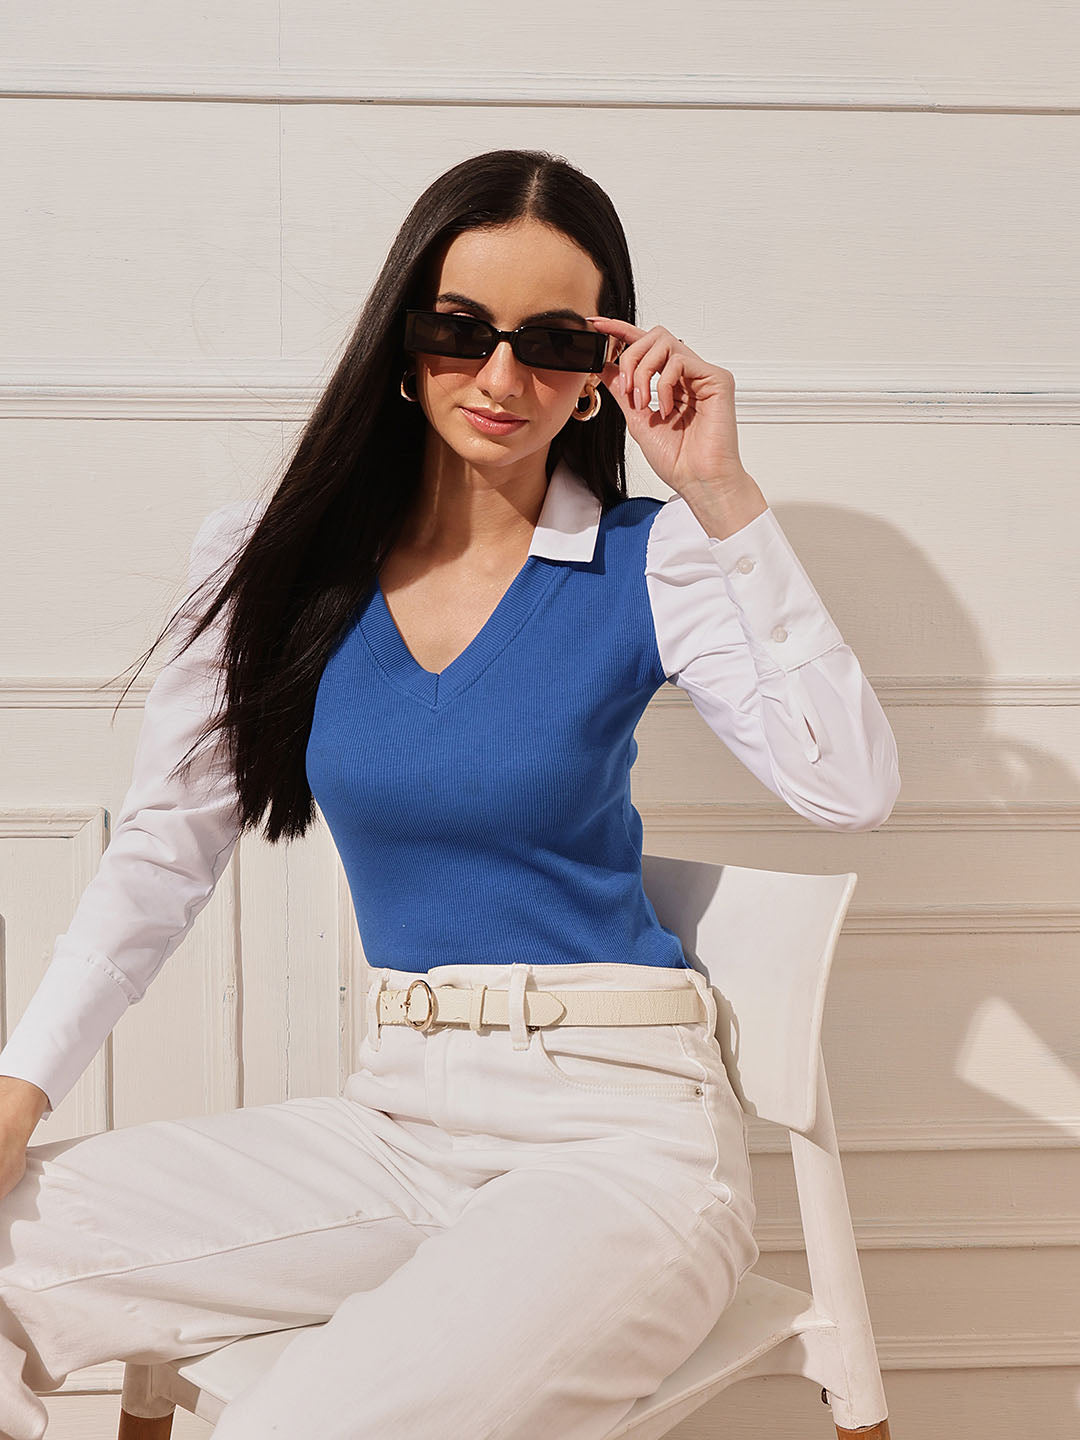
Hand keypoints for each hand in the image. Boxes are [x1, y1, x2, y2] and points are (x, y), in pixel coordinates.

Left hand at [586, 317, 752, 498]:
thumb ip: (623, 391)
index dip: (620, 331)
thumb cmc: (677, 460)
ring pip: (664, 342)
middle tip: (627, 390)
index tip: (596, 326)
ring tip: (643, 403)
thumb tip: (604, 366)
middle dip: (630, 357)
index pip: (646, 346)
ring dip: (643, 371)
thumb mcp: (637, 420)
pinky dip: (663, 384)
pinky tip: (666, 409)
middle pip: (653, 336)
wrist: (698, 481)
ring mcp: (703, 375)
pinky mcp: (717, 379)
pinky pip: (679, 361)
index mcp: (671, 383)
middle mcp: (689, 374)